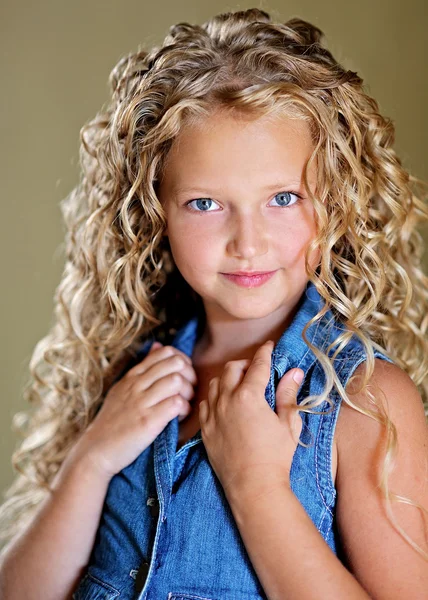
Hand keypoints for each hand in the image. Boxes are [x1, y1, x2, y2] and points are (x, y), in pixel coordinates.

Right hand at [71, 341, 196, 479]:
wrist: (95, 450)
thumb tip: (157, 345)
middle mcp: (136, 385)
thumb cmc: (112, 421)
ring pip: (177, 381)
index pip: (165, 352)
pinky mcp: (148, 421)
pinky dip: (184, 409)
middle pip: (175, 363)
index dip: (181, 361)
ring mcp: (141, 402)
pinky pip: (176, 403)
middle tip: (188, 390)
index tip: (183, 377)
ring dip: (188, 393)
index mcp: (132, 376)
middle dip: (189, 375)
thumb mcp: (122, 389)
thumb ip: (142, 369)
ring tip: (184, 404)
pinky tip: (180, 416)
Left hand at [198, 340, 302, 497]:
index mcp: (249, 396)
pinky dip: (214, 397)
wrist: (253, 487)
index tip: (269, 346)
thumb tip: (294, 371)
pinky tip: (225, 404)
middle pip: (232, 368)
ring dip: (228, 378)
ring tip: (240, 385)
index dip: (265, 353)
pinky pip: (205, 403)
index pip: (257, 365)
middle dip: (245, 364)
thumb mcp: (288, 423)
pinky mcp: (205, 429)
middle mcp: (226, 400)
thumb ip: (288, 394)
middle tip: (256, 370)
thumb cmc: (276, 456)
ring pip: (215, 383)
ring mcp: (212, 414)